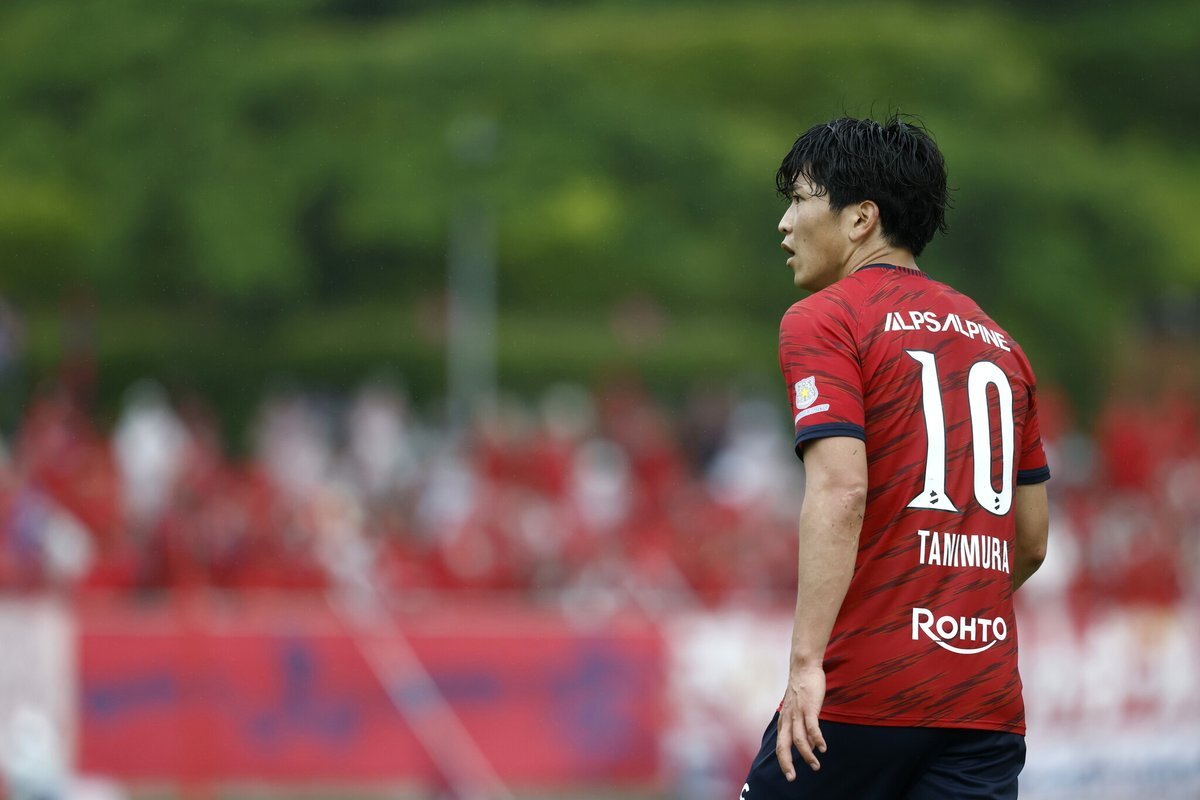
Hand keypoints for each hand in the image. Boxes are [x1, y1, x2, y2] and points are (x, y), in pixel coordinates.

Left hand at [775, 663, 826, 779]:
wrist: (803, 667)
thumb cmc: (802, 689)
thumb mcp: (796, 709)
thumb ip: (799, 724)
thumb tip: (807, 741)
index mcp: (784, 721)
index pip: (780, 745)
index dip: (783, 761)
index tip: (789, 775)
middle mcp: (787, 719)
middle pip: (783, 746)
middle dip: (787, 764)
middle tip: (792, 778)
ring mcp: (797, 713)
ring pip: (799, 740)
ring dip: (807, 755)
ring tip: (816, 765)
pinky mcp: (808, 707)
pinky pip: (812, 727)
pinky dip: (817, 739)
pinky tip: (823, 748)